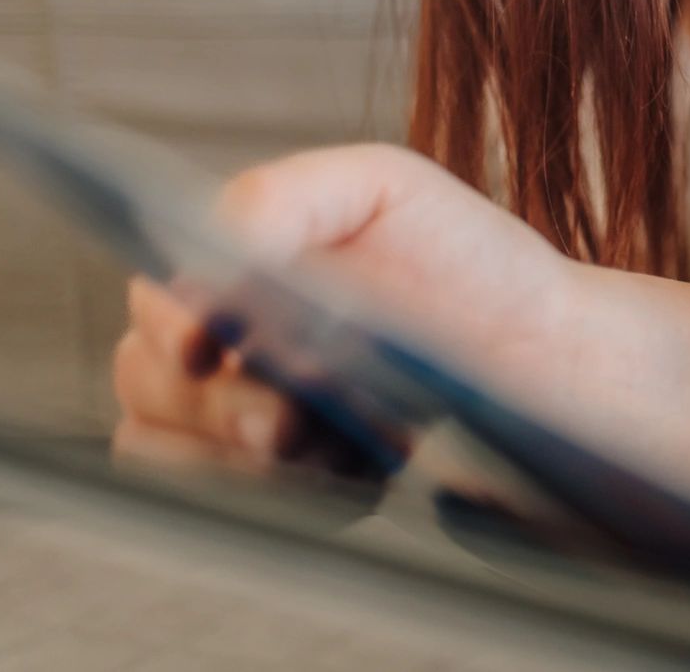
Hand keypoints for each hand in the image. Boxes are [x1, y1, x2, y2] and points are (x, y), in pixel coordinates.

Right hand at [111, 143, 574, 475]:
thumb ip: (287, 194)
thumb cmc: (464, 262)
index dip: (170, 324)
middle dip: (221, 401)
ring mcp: (235, 412)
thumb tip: (216, 235)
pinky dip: (281, 488)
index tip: (207, 346)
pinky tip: (349, 462)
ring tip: (341, 430)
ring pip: (171, 448)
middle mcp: (216, 339)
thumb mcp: (385, 187)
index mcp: (232, 263)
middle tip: (294, 411)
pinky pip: (224, 503)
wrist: (540, 349)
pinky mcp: (272, 478)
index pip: (154, 296)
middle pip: (149, 382)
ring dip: (249, 449)